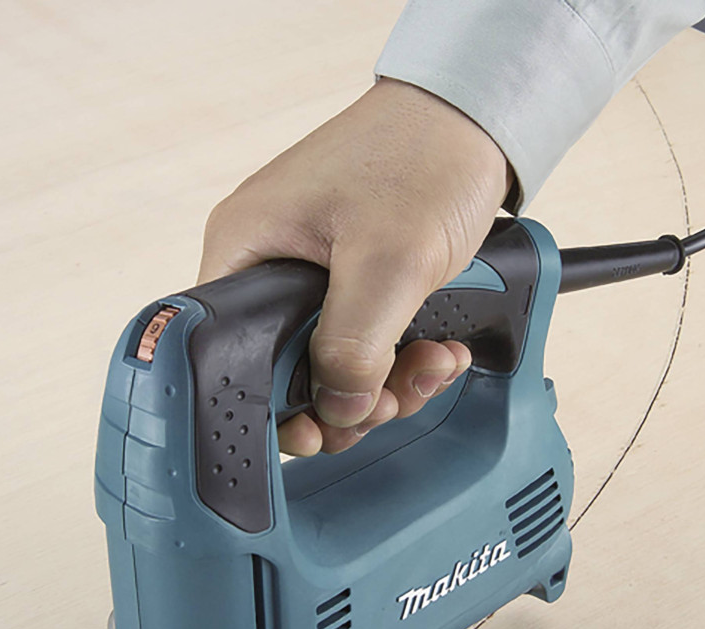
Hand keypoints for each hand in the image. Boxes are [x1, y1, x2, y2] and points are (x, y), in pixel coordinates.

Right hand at [197, 78, 511, 454]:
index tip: (318, 428)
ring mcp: (311, 277)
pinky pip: (363, 344)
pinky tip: (437, 351)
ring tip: (429, 366)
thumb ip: (353, 348)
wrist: (473, 124)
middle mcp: (269, 265)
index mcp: (246, 251)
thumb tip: (338, 409)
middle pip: (287, 372)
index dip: (275, 404)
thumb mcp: (387, 262)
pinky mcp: (351, 281)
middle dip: (345, 400)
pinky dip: (401, 360)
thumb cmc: (421, 158)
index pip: (231, 356)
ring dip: (386, 384)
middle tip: (385, 403)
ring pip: (331, 366)